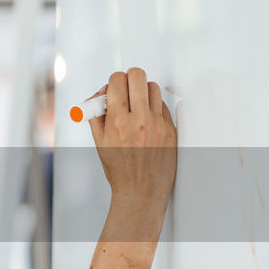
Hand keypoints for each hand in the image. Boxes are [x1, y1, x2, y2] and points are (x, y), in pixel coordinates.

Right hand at [87, 67, 176, 213]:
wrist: (141, 192)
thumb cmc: (118, 169)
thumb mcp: (99, 141)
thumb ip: (96, 113)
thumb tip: (102, 92)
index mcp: (117, 122)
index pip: (117, 80)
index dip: (113, 81)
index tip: (113, 89)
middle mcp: (139, 120)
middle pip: (138, 75)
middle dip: (129, 78)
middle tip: (126, 88)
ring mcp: (158, 124)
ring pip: (153, 87)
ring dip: (143, 90)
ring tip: (137, 104)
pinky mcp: (171, 129)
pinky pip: (164, 105)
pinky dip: (155, 107)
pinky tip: (147, 120)